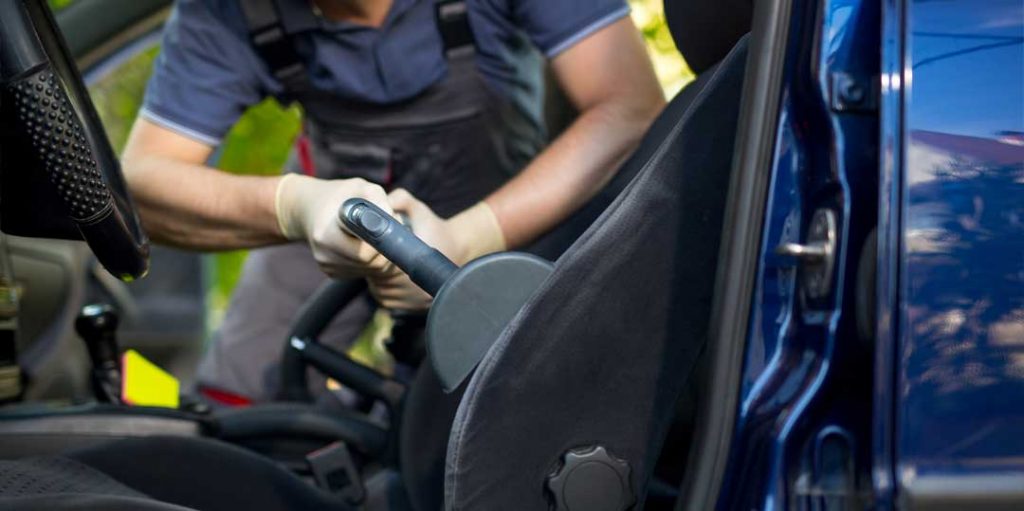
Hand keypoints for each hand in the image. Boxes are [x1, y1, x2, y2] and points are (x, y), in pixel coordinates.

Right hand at [275, 174, 394, 278]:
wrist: (310, 207)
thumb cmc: (339, 195)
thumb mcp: (359, 187)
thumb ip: (378, 199)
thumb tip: (393, 220)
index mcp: (326, 235)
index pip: (365, 252)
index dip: (381, 240)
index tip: (385, 226)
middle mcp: (324, 255)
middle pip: (370, 263)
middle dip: (384, 247)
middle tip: (386, 228)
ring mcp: (327, 266)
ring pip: (369, 270)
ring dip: (379, 254)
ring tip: (374, 232)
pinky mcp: (332, 272)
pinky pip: (362, 272)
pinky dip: (369, 259)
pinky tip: (363, 242)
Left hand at [367, 189, 505, 310]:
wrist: (459, 248)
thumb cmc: (435, 228)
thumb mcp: (419, 210)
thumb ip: (401, 199)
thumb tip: (385, 201)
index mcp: (412, 266)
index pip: (378, 268)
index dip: (374, 259)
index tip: (382, 252)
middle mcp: (414, 288)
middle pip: (378, 280)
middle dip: (376, 268)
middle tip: (385, 255)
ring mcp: (414, 302)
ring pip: (381, 291)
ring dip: (380, 280)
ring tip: (392, 265)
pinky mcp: (414, 309)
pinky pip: (389, 300)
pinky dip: (387, 290)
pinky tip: (396, 278)